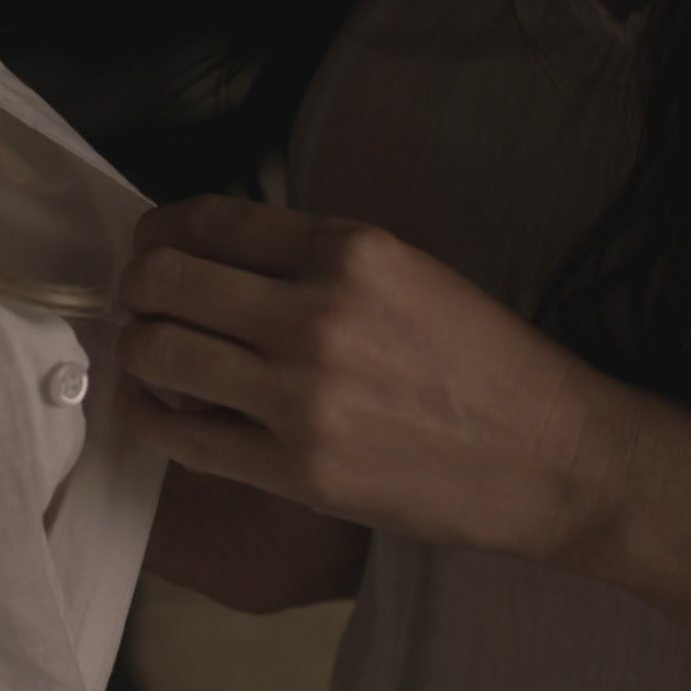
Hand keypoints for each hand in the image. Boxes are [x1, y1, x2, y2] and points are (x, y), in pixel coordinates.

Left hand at [114, 195, 623, 559]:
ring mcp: (300, 397)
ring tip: (150, 351)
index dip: (163, 229)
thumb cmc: (488, 365)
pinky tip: (152, 405)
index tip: (155, 243)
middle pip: (167, 279)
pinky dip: (147, 413)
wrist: (552, 457)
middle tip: (142, 297)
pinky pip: (178, 434)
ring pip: (158, 352)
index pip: (212, 219)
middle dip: (138, 284)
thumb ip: (318, 259)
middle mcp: (316, 315)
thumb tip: (221, 255)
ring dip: (138, 346)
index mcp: (350, 252)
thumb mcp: (412, 273)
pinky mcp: (294, 470)